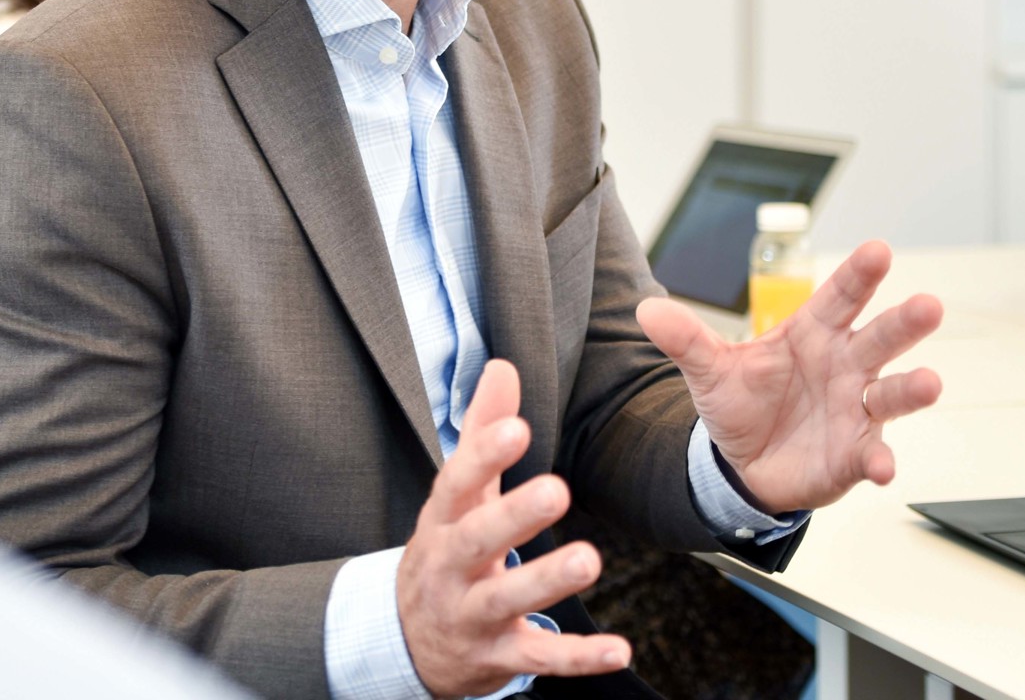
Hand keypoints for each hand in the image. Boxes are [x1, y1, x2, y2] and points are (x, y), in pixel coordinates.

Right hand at [395, 359, 631, 698]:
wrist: (404, 641)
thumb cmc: (446, 549)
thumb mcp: (456, 494)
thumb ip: (482, 430)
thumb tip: (503, 365)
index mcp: (443, 519)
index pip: (456, 482)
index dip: (483, 455)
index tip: (516, 428)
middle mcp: (451, 566)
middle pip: (478, 539)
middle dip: (514, 516)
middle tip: (557, 489)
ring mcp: (471, 614)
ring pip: (506, 599)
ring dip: (546, 581)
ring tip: (589, 559)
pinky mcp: (497, 657)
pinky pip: (539, 659)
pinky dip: (579, 658)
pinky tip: (620, 649)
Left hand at [636, 240, 942, 513]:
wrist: (742, 462)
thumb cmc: (743, 403)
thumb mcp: (710, 369)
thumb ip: (686, 340)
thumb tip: (648, 313)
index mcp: (814, 334)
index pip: (840, 297)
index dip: (859, 274)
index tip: (879, 250)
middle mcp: (845, 366)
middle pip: (880, 338)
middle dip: (904, 322)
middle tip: (929, 304)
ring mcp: (855, 410)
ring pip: (891, 394)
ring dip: (913, 388)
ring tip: (931, 382)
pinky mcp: (854, 453)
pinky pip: (872, 455)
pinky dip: (880, 461)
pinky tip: (883, 466)